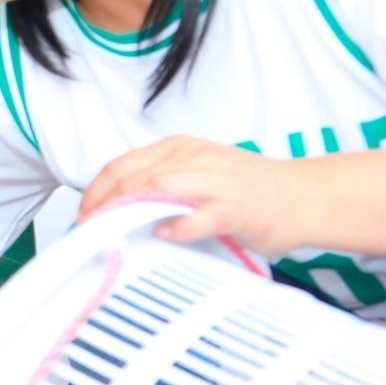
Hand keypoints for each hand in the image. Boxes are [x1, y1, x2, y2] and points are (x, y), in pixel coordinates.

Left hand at [78, 136, 310, 256]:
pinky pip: (198, 217)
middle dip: (101, 205)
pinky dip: (176, 227)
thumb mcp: (197, 174)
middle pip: (132, 178)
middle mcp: (194, 158)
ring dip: (127, 213)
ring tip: (110, 234)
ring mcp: (216, 182)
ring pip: (158, 189)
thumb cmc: (249, 190)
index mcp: (179, 149)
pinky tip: (163, 235)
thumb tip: (116, 208)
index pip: (121, 166)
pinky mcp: (236, 208)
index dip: (94, 192)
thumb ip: (161, 185)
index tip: (80, 215)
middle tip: (86, 230)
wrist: (304, 196)